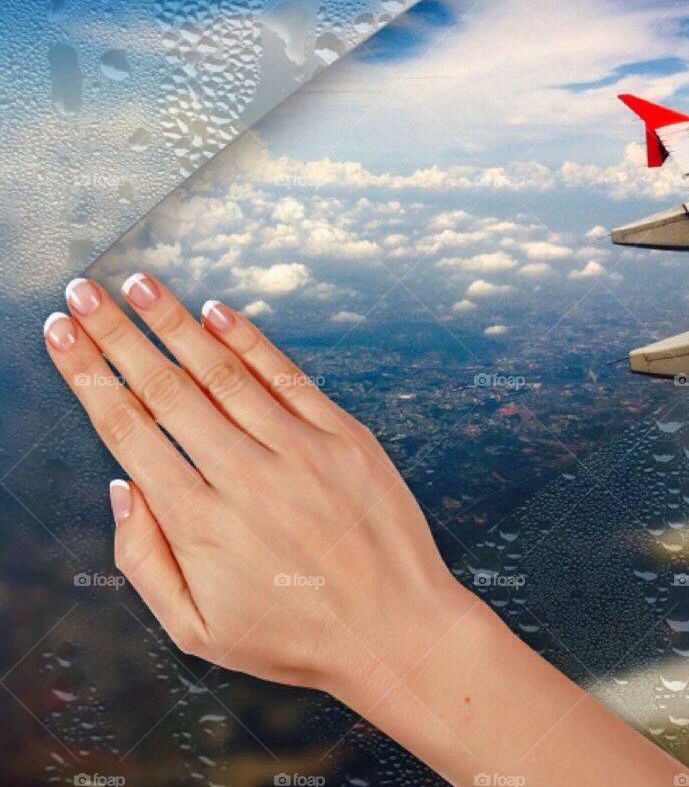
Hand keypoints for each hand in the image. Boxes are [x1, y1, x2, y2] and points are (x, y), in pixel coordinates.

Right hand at [44, 274, 475, 696]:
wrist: (397, 631)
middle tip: (83, 290)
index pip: (129, 430)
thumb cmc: (293, 635)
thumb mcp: (197, 629)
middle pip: (166, 389)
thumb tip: (120, 485)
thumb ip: (144, 560)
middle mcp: (245, 476)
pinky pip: (288, 377)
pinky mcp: (345, 437)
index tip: (61, 335)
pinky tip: (217, 311)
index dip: (88, 376)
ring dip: (176, 322)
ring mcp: (299, 451)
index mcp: (199, 522)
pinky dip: (250, 341)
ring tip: (139, 284)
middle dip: (117, 334)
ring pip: (222, 371)